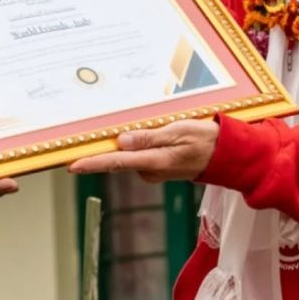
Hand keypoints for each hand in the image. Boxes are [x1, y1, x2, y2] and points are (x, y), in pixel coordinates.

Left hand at [68, 119, 218, 182]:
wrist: (224, 155)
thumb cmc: (204, 139)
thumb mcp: (178, 132)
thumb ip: (149, 137)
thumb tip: (122, 142)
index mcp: (155, 161)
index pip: (117, 162)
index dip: (93, 164)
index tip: (73, 166)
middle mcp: (150, 170)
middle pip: (117, 159)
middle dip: (99, 150)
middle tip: (81, 138)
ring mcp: (153, 170)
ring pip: (128, 156)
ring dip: (120, 145)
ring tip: (119, 129)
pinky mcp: (156, 166)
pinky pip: (137, 155)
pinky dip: (133, 145)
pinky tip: (138, 134)